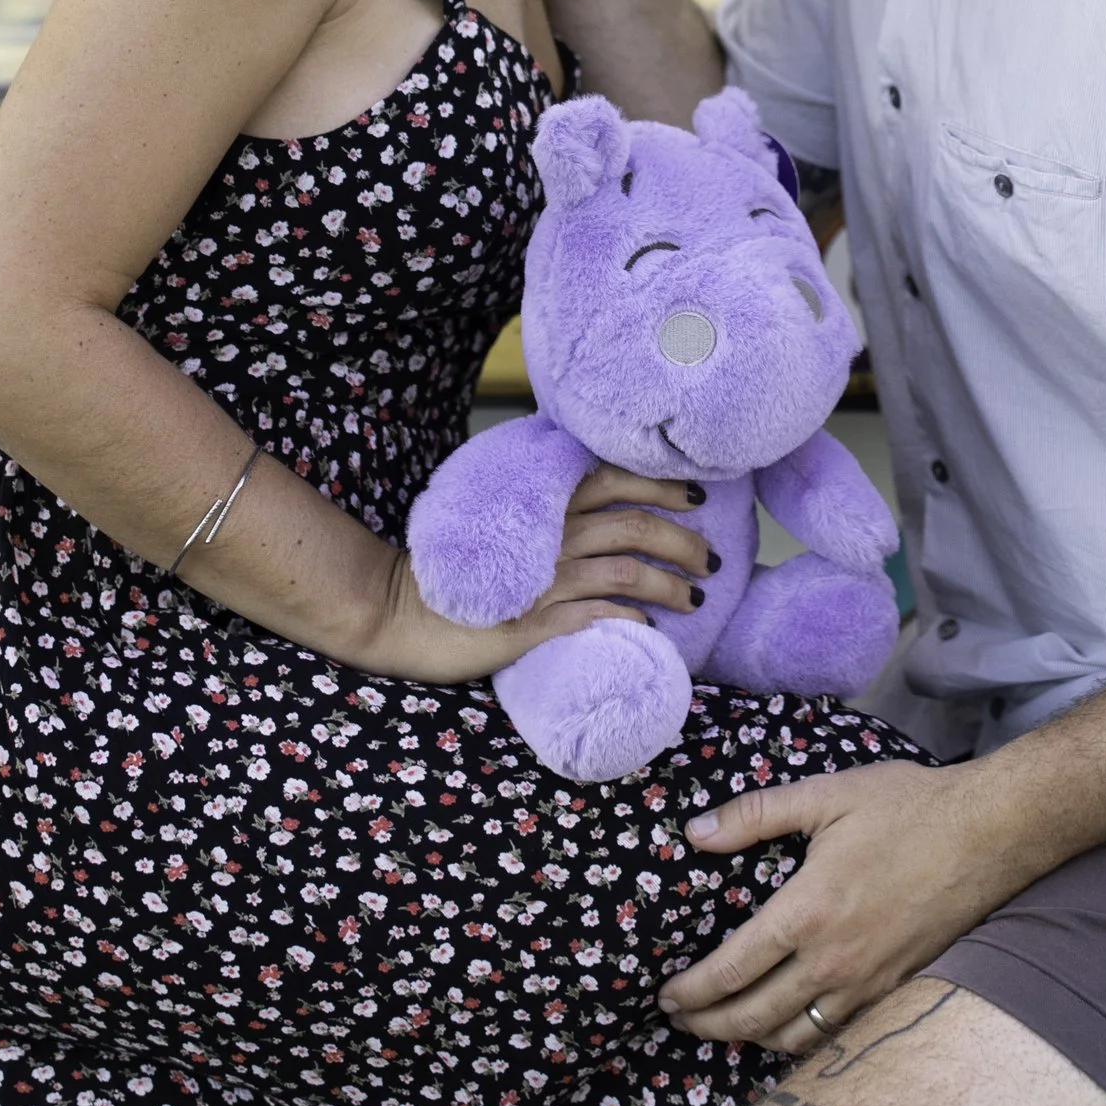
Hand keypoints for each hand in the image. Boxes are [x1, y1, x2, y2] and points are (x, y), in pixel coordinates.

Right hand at [376, 464, 711, 684]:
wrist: (395, 610)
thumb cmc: (451, 568)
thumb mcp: (498, 523)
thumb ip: (542, 509)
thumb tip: (596, 502)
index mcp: (539, 504)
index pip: (613, 478)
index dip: (661, 484)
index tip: (697, 496)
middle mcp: (547, 535)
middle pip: (633, 524)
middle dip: (681, 540)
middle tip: (710, 559)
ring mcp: (541, 578)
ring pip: (626, 571)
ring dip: (669, 584)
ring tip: (694, 597)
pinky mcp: (533, 622)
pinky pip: (597, 615)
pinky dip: (631, 617)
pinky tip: (649, 627)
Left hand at [660, 761, 1024, 1052]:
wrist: (991, 834)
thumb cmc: (909, 809)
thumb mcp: (827, 794)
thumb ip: (755, 814)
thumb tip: (694, 832)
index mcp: (807, 913)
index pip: (730, 971)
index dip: (690, 992)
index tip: (664, 995)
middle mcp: (833, 961)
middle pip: (752, 1017)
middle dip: (707, 1025)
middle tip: (679, 1021)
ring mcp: (867, 983)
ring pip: (793, 1036)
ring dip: (749, 1039)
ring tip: (724, 1028)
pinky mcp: (896, 989)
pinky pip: (834, 1032)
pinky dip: (798, 1039)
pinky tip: (785, 1027)